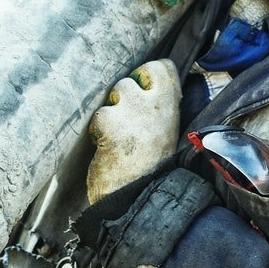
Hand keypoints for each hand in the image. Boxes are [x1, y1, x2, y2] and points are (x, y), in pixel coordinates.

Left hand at [86, 59, 181, 204]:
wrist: (138, 199)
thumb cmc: (150, 169)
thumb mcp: (166, 133)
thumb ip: (158, 110)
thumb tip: (145, 88)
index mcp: (171, 107)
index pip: (162, 68)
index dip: (147, 76)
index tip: (142, 92)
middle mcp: (154, 105)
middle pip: (133, 77)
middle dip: (124, 94)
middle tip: (124, 120)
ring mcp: (132, 111)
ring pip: (115, 93)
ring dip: (110, 112)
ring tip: (116, 137)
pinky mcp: (110, 122)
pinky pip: (99, 115)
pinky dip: (97, 130)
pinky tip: (104, 146)